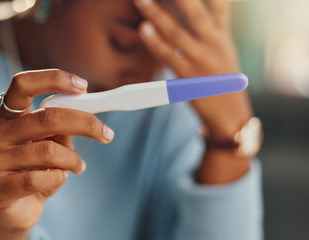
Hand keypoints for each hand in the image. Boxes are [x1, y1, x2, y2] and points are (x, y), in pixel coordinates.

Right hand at [0, 69, 114, 238]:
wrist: (16, 210)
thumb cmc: (36, 170)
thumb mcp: (51, 142)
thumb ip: (62, 126)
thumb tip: (88, 110)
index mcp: (6, 116)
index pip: (22, 84)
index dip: (53, 79)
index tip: (83, 86)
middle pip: (46, 117)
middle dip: (84, 123)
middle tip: (106, 133)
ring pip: (48, 151)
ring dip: (73, 160)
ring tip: (79, 167)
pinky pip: (39, 178)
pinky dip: (59, 179)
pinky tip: (60, 180)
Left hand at [134, 0, 253, 182]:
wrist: (230, 114)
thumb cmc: (221, 80)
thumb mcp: (222, 50)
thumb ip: (212, 29)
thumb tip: (190, 12)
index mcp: (221, 35)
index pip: (218, 4)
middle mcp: (213, 43)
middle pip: (195, 12)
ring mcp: (201, 59)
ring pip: (176, 32)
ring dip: (157, 14)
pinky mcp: (188, 76)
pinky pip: (168, 56)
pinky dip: (155, 42)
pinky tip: (143, 30)